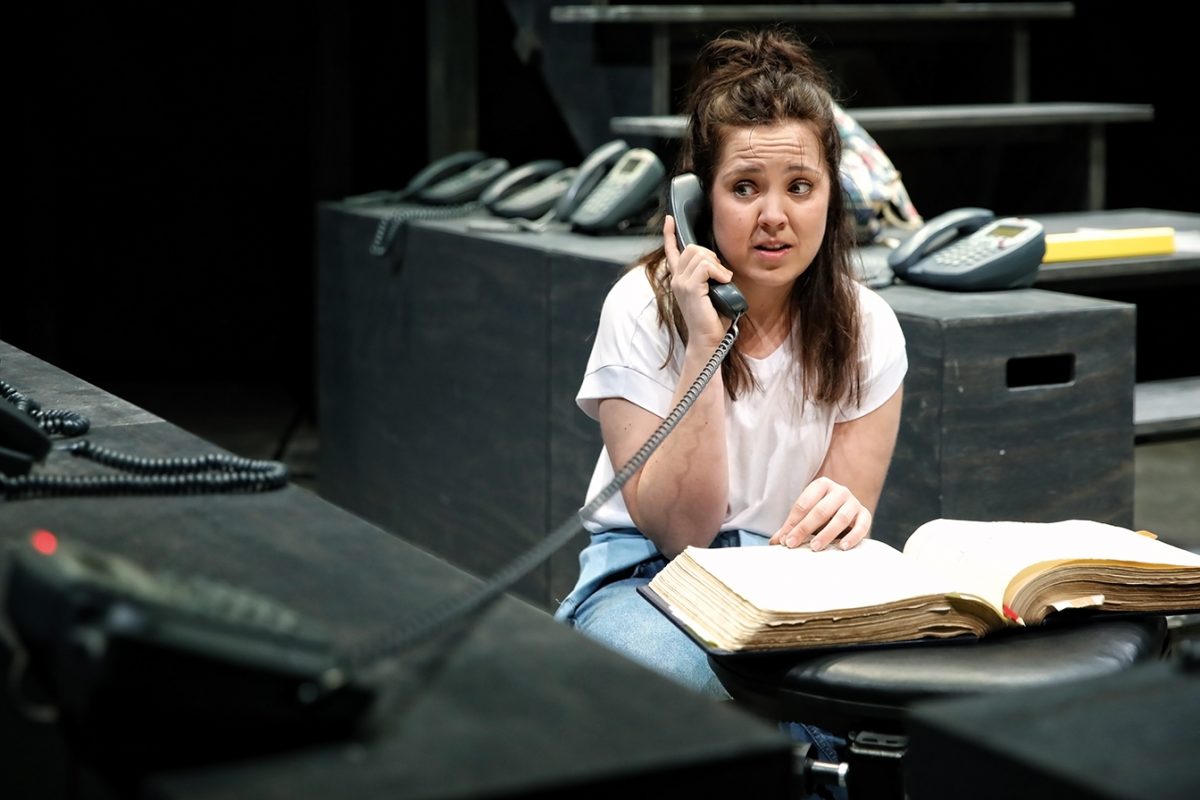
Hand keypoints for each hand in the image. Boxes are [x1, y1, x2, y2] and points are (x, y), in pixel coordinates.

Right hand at [663, 215, 734, 345]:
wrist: (708, 339)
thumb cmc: (713, 319)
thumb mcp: (711, 291)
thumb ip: (709, 275)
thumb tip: (719, 265)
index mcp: (680, 279)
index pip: (672, 251)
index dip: (670, 234)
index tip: (670, 220)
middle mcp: (677, 279)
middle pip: (692, 247)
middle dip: (710, 255)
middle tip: (720, 274)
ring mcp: (681, 283)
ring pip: (699, 254)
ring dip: (716, 265)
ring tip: (722, 280)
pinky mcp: (689, 288)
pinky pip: (705, 266)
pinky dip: (718, 271)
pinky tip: (723, 282)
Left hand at [769, 477, 871, 550]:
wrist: (847, 513)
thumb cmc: (822, 514)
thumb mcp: (806, 516)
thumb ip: (791, 527)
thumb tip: (774, 543)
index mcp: (821, 485)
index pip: (803, 503)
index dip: (792, 522)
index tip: (784, 539)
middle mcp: (839, 491)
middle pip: (820, 510)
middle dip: (805, 528)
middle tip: (793, 544)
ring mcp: (854, 502)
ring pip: (841, 518)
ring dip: (827, 534)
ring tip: (815, 547)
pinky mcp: (865, 515)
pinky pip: (862, 526)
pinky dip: (853, 537)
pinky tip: (842, 547)